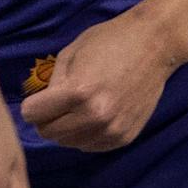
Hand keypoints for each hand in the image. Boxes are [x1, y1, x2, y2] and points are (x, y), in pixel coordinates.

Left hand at [21, 6, 182, 150]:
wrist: (155, 45)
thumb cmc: (110, 41)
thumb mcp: (71, 53)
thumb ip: (53, 83)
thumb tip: (42, 108)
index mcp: (78, 93)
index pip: (32, 115)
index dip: (33, 105)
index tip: (41, 98)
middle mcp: (94, 118)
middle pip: (49, 133)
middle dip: (47, 119)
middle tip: (59, 104)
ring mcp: (111, 130)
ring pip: (69, 143)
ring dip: (67, 128)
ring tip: (79, 108)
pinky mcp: (124, 137)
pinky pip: (90, 146)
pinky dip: (86, 134)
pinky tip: (96, 114)